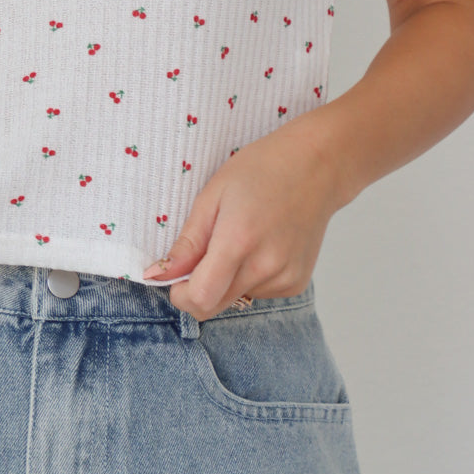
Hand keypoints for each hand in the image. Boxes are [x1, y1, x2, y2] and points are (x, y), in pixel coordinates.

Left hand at [142, 116, 344, 319]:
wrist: (316, 166)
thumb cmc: (261, 170)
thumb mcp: (212, 195)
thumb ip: (187, 242)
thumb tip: (157, 274)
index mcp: (238, 241)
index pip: (200, 299)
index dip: (179, 294)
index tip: (174, 276)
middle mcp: (265, 267)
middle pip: (214, 306)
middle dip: (197, 289)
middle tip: (200, 255)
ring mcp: (285, 278)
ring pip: (234, 299)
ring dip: (224, 280)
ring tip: (239, 239)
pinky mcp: (296, 283)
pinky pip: (257, 293)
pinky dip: (248, 277)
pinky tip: (259, 246)